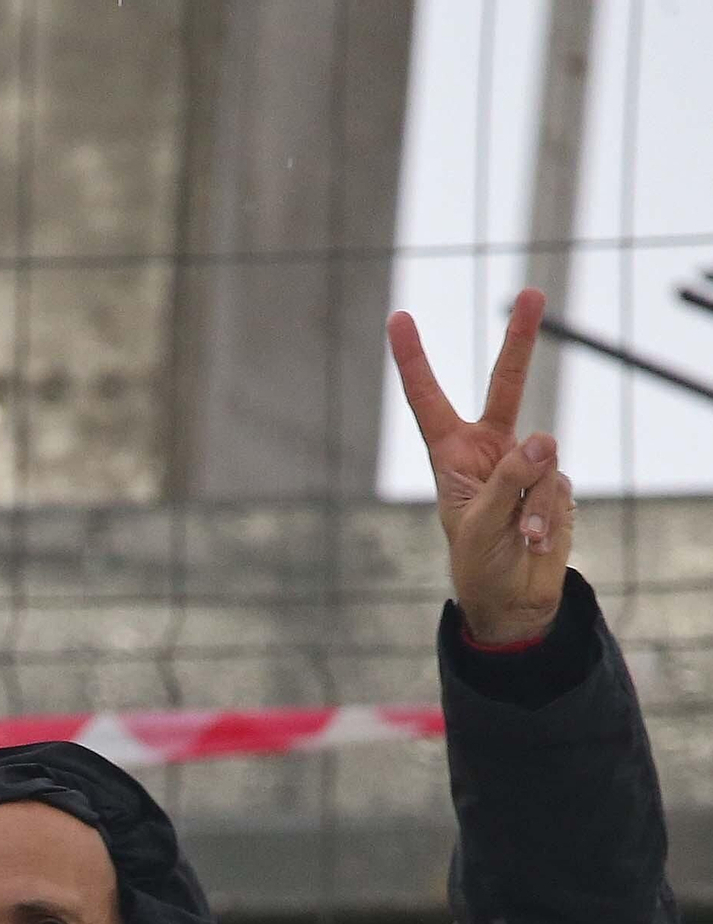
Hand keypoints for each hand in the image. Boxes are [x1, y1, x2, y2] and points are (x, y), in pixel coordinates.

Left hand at [387, 287, 574, 644]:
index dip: (414, 361)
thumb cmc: (479, 563)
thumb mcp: (478, 526)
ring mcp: (527, 463)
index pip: (429, 400)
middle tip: (533, 291)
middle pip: (506, 385)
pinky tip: (535, 540)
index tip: (398, 317)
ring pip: (542, 455)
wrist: (512, 600)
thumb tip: (546, 441)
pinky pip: (558, 485)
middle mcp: (490, 450)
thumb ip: (508, 481)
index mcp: (452, 455)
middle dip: (520, 339)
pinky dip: (548, 515)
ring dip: (532, 499)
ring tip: (520, 534)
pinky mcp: (555, 482)